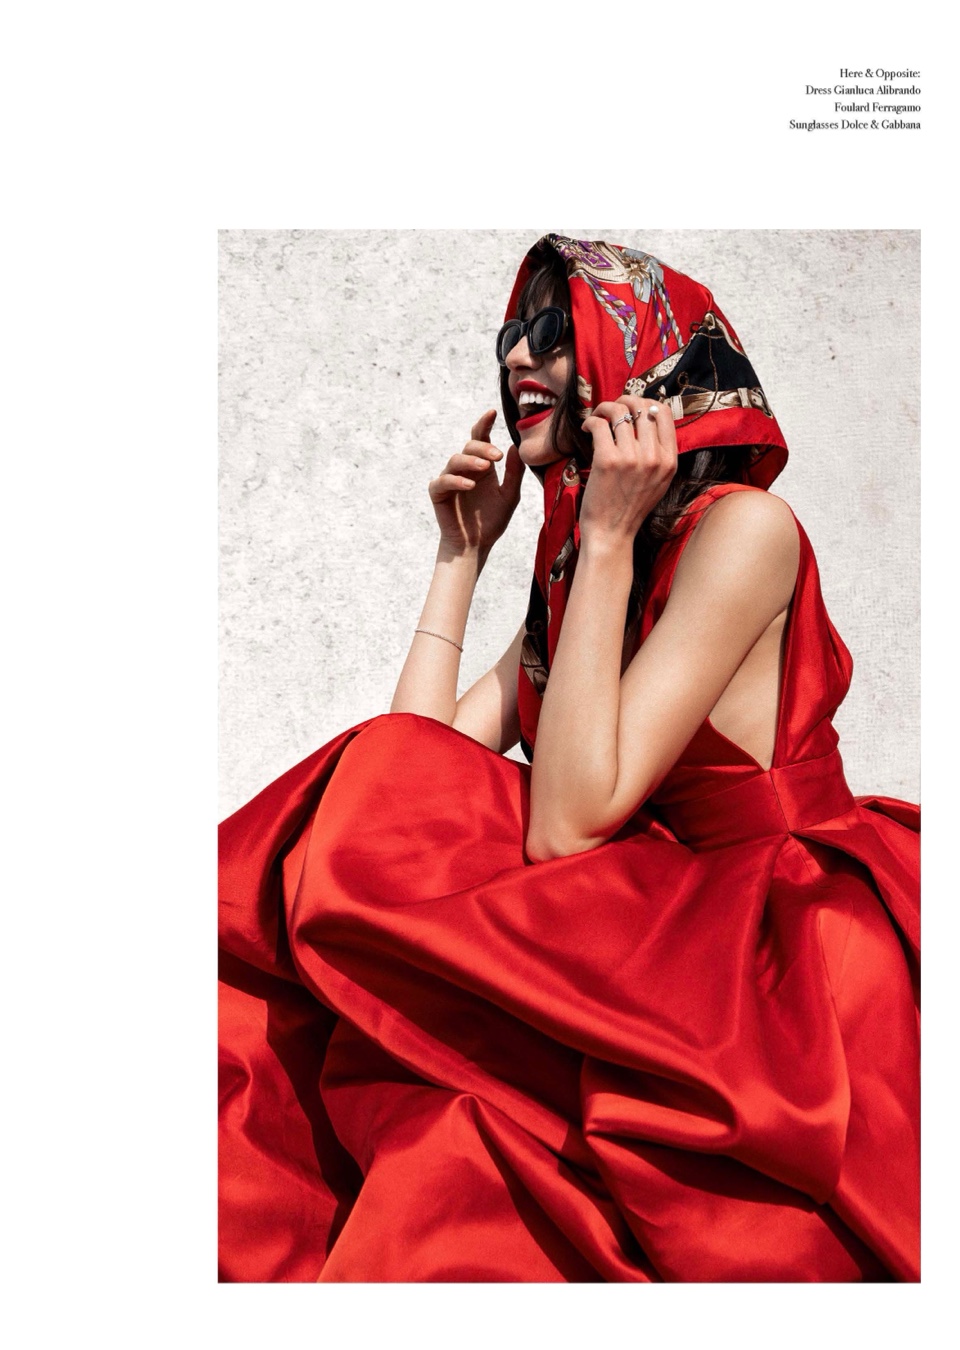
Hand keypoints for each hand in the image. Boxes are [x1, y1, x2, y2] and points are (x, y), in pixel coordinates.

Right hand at [429, 410, 524, 558]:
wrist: (475, 546)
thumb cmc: (491, 521)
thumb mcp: (509, 496)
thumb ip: (513, 473)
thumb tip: (516, 447)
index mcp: (481, 465)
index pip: (481, 438)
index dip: (484, 424)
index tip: (492, 412)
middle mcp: (464, 469)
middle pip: (469, 446)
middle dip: (483, 448)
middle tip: (497, 457)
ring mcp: (449, 479)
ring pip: (455, 460)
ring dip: (471, 461)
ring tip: (485, 468)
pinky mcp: (438, 493)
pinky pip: (443, 481)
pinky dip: (456, 481)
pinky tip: (470, 485)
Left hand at [579, 397, 677, 547]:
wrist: (612, 533)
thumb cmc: (630, 507)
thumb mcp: (658, 481)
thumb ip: (659, 453)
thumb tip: (648, 417)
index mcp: (670, 460)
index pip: (663, 412)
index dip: (645, 401)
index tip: (631, 408)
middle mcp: (654, 457)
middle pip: (641, 406)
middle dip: (623, 400)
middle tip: (610, 410)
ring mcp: (631, 458)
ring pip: (619, 411)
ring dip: (603, 409)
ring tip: (596, 418)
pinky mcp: (607, 461)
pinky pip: (599, 425)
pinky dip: (590, 421)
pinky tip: (586, 429)